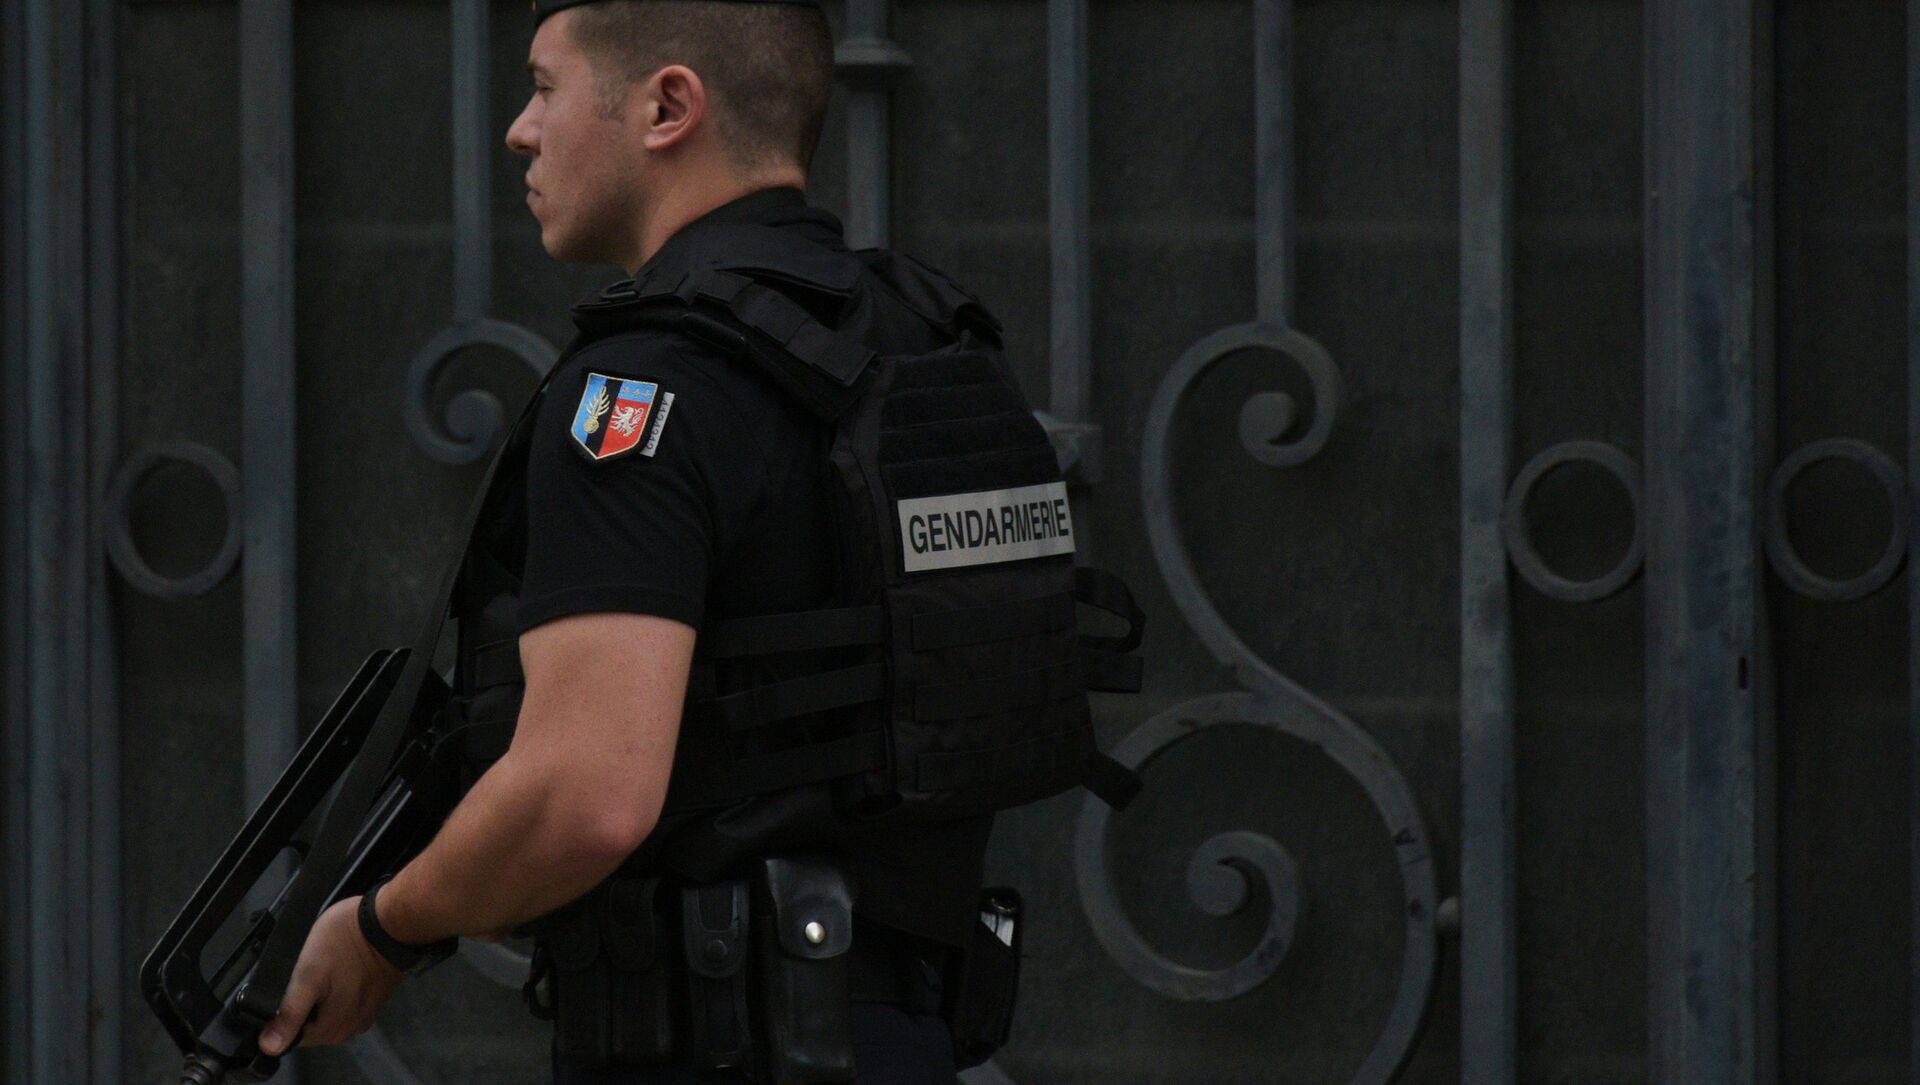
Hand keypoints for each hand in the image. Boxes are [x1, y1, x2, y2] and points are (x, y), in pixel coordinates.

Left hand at [257, 896, 403, 1055]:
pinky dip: (339, 989)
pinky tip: (339, 968)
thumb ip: (290, 1013)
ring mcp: (366, 1014)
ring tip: (322, 967)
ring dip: (321, 996)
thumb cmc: (344, 944)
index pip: (292, 1036)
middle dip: (305, 1003)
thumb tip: (269, 1048)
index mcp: (332, 1030)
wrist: (390, 921)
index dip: (283, 1014)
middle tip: (306, 971)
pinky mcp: (375, 999)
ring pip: (328, 1013)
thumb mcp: (309, 974)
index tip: (289, 986)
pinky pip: (346, 1002)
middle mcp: (350, 1030)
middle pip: (312, 1026)